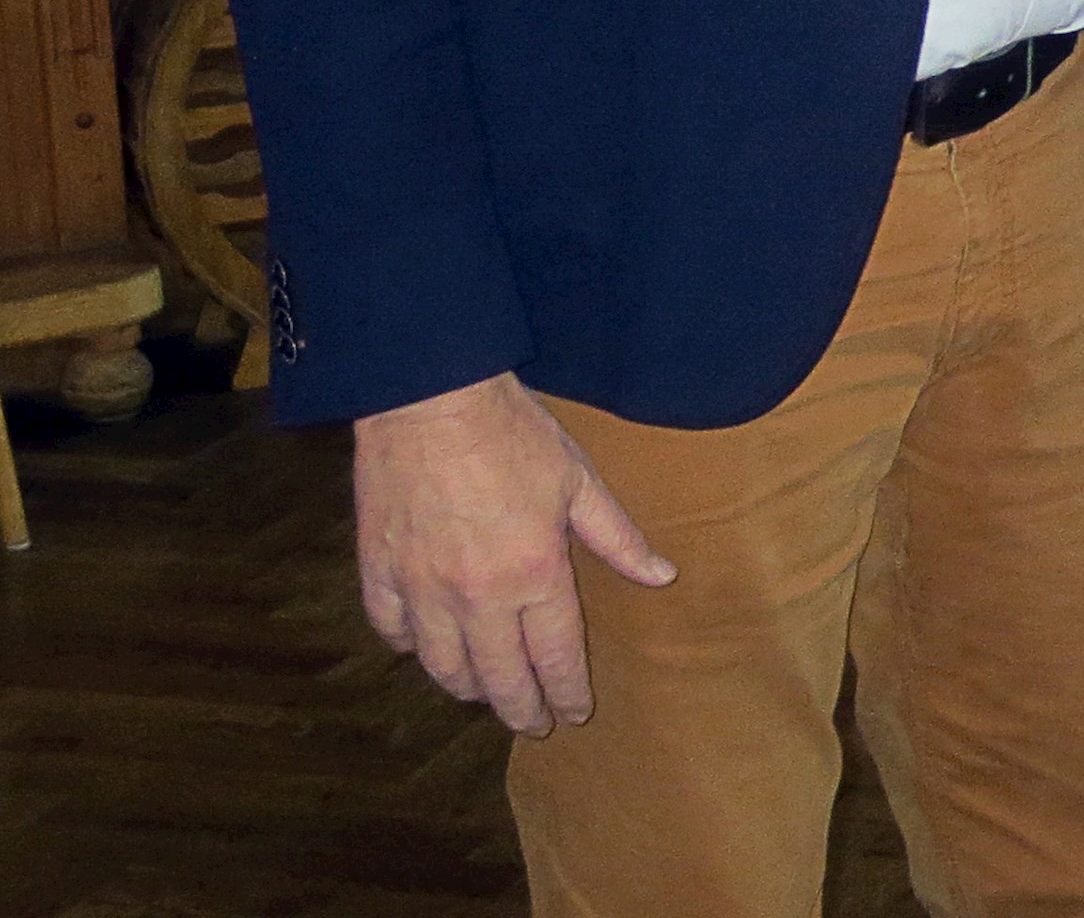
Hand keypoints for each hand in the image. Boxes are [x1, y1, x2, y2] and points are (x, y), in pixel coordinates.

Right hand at [351, 371, 674, 734]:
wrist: (429, 402)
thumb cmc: (513, 435)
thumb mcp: (580, 482)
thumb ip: (618, 539)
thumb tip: (661, 576)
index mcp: (533, 576)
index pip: (555, 656)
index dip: (566, 692)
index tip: (574, 714)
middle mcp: (476, 598)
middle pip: (497, 677)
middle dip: (519, 708)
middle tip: (532, 725)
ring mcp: (421, 590)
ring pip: (441, 665)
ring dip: (467, 686)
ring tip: (485, 694)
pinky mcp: (378, 572)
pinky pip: (392, 630)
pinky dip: (409, 647)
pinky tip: (423, 649)